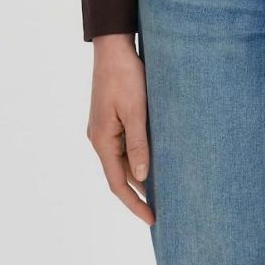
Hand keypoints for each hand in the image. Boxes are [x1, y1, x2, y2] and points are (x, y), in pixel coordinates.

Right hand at [88, 34, 154, 226]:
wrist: (114, 46)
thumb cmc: (125, 75)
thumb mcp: (136, 110)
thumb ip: (138, 144)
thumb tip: (142, 178)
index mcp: (102, 140)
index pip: (117, 182)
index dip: (134, 203)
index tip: (152, 218)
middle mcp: (99, 137)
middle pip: (119, 173)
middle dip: (139, 191)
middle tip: (164, 206)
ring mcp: (104, 128)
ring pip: (123, 159)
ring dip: (140, 172)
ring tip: (164, 186)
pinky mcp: (111, 117)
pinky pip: (124, 144)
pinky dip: (139, 154)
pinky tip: (155, 157)